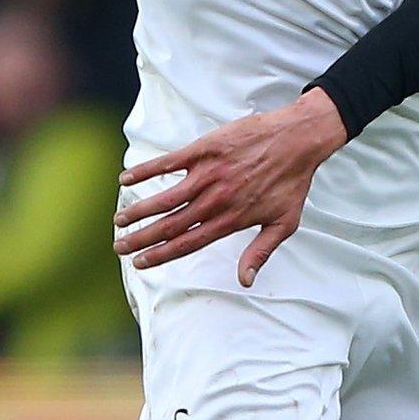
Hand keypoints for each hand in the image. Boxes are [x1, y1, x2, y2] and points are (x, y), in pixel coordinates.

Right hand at [114, 89, 350, 286]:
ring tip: (120, 220)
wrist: (299, 138)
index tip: (141, 263)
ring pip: (165, 197)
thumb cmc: (293, 181)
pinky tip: (126, 179)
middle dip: (142, 239)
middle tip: (119, 247)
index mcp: (231, 219)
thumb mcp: (284, 223)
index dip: (162, 255)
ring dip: (139, 210)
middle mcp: (216, 199)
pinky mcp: (205, 149)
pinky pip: (169, 162)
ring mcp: (209, 173)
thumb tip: (246, 281)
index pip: (188, 243)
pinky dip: (146, 171)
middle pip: (171, 224)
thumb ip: (260, 252)